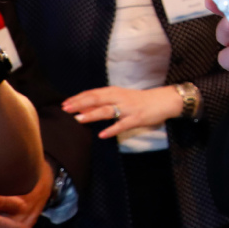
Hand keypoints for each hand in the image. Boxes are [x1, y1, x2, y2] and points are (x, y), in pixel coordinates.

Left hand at [62, 85, 183, 139]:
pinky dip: (112, 129)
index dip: (78, 98)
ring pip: (107, 110)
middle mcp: (120, 98)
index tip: (65, 103)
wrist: (163, 101)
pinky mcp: (136, 118)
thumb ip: (103, 102)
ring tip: (78, 120)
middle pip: (97, 100)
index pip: (93, 93)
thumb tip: (83, 108)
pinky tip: (102, 135)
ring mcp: (128, 108)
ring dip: (92, 115)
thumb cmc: (140, 100)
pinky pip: (122, 125)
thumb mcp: (121, 97)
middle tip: (65, 109)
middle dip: (80, 104)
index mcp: (115, 92)